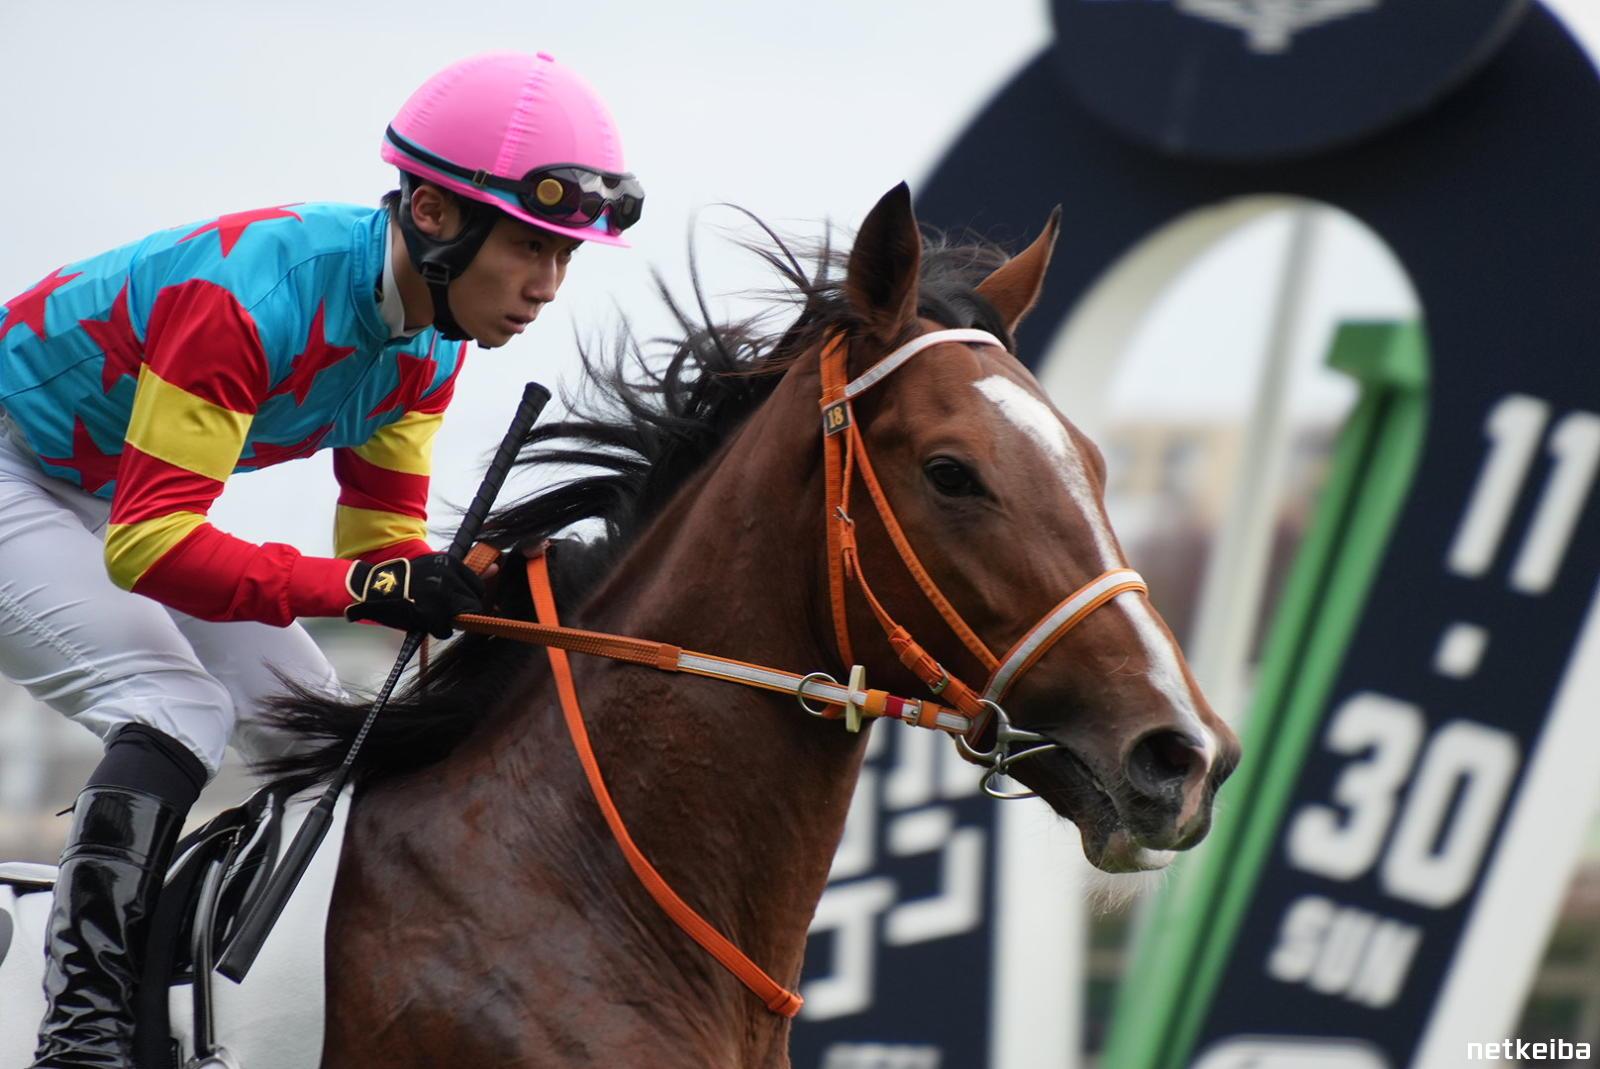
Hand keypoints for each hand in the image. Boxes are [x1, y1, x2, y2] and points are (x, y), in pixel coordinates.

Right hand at [344, 553, 485, 638]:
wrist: (373, 588)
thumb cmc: (406, 581)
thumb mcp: (436, 570)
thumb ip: (465, 573)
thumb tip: (498, 568)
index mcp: (450, 562)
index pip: (477, 586)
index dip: (468, 599)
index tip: (456, 602)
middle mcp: (448, 575)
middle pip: (473, 603)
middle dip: (460, 611)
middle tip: (440, 610)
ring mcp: (440, 593)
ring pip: (461, 616)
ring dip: (449, 621)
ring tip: (431, 615)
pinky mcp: (431, 611)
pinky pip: (445, 629)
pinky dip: (437, 630)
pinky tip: (424, 622)